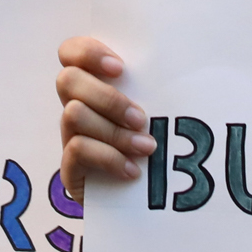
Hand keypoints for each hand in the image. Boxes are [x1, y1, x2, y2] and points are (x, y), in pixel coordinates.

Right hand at [57, 37, 154, 199]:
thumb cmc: (157, 143)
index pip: (69, 52)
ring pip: (73, 114)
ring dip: (114, 131)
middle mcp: (75, 106)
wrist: (148, 199)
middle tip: (140, 119)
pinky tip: (132, 170)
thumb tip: (184, 65)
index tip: (120, 69)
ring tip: (146, 148)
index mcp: (93, 84)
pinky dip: (109, 158)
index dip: (88, 53)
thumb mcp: (158, 109)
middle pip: (67, 80)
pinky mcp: (69, 168)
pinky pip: (77, 150)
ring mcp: (69, 136)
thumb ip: (157, 86)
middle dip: (107, 98)